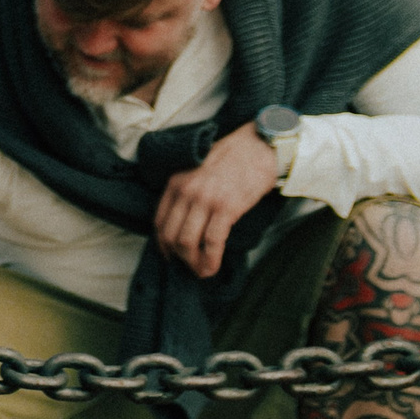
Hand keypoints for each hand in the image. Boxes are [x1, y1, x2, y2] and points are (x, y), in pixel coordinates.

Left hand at [155, 121, 278, 279]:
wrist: (260, 146)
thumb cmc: (233, 158)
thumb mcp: (197, 170)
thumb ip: (187, 192)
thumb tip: (185, 222)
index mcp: (176, 182)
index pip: (159, 221)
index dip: (162, 243)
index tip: (169, 255)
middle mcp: (186, 192)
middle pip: (170, 235)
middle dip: (178, 257)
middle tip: (188, 267)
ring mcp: (205, 200)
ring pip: (187, 242)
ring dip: (193, 263)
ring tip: (202, 272)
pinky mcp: (226, 208)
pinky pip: (211, 242)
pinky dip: (210, 259)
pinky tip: (212, 268)